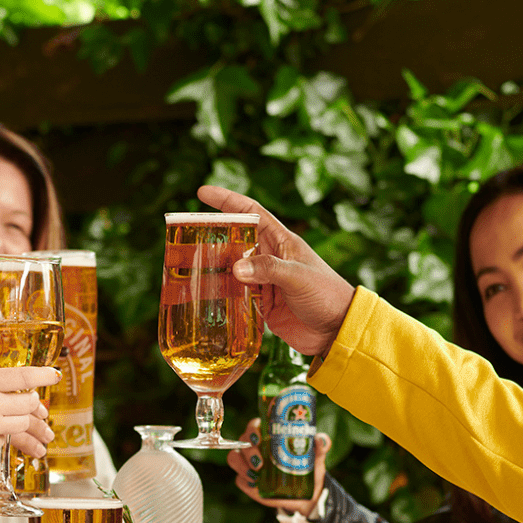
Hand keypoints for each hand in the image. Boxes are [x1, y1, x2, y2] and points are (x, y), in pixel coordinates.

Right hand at [0, 339, 57, 469]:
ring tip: (27, 420)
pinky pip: (4, 440)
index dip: (44, 374)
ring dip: (25, 421)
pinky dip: (3, 435)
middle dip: (34, 402)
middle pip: (30, 403)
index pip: (24, 376)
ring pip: (22, 424)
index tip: (55, 374)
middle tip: (33, 400)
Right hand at [197, 185, 355, 356]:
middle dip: (212, 236)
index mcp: (281, 242)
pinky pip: (236, 296)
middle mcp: (270, 258)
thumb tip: (235, 268)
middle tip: (184, 236)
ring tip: (187, 267)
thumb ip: (268, 269)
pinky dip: (222, 296)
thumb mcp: (298, 276)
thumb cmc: (327, 294)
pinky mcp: (262, 305)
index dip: (227, 201)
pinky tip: (206, 297)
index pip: (250, 213)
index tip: (202, 193)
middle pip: (235, 241)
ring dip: (214, 268)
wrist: (337, 330)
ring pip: (232, 269)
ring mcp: (264, 282)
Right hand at [226, 418, 330, 514]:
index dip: (252, 429)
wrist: (306, 495)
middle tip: (260, 462)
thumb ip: (320, 446)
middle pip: (242, 440)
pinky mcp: (247, 481)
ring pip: (234, 457)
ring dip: (241, 464)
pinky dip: (243, 480)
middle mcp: (256, 447)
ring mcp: (248, 464)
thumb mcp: (316, 457)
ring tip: (255, 474)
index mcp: (269, 435)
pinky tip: (254, 484)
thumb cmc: (308, 469)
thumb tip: (320, 439)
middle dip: (248, 450)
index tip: (258, 437)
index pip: (254, 426)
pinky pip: (238, 478)